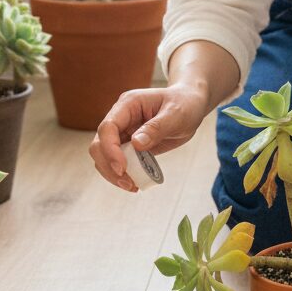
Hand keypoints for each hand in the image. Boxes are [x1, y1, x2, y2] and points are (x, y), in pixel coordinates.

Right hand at [89, 83, 208, 191]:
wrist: (191, 105)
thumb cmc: (185, 104)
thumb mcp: (176, 114)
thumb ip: (156, 128)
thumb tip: (136, 143)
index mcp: (128, 104)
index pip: (108, 127)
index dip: (110, 149)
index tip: (122, 168)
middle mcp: (121, 118)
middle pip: (100, 144)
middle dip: (109, 166)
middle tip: (128, 183)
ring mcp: (124, 132)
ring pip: (104, 156)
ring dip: (113, 174)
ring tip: (132, 186)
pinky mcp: (129, 145)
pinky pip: (118, 162)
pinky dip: (123, 174)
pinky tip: (135, 183)